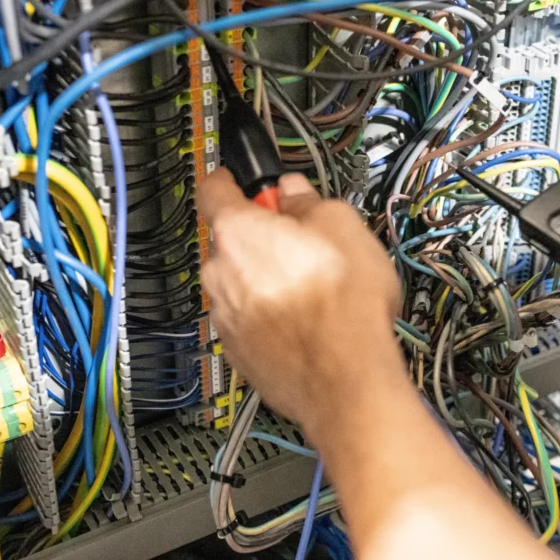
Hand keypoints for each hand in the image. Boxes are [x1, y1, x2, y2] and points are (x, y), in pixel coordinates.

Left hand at [197, 169, 403, 435]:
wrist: (346, 380)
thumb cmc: (344, 307)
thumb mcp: (344, 227)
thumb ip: (308, 202)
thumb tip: (295, 194)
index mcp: (239, 233)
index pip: (213, 189)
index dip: (231, 179)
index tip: (243, 179)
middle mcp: (220, 275)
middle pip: (230, 241)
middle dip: (260, 238)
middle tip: (302, 242)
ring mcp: (226, 318)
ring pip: (239, 283)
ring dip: (265, 280)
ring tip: (313, 289)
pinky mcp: (239, 354)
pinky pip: (248, 321)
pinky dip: (269, 317)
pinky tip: (307, 321)